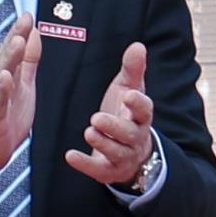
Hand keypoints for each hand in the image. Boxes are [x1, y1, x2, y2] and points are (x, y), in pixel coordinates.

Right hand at [0, 9, 49, 197]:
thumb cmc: (4, 119)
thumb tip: (33, 34)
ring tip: (16, 40)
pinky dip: (0, 90)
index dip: (20, 32)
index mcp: (6, 76)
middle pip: (5, 57)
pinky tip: (5, 77)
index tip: (28, 14)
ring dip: (8, 58)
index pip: (12, 51)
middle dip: (14, 37)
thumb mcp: (22, 86)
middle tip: (24, 19)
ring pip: (0, 75)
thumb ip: (27, 61)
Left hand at [59, 40, 158, 193]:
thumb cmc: (126, 115)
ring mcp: (123, 156)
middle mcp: (135, 138)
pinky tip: (70, 156)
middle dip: (115, 127)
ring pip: (117, 152)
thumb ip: (132, 70)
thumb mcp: (128, 90)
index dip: (138, 104)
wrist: (131, 153)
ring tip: (89, 131)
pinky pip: (98, 169)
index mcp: (140, 117)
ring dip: (103, 143)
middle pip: (130, 134)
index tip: (129, 95)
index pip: (145, 110)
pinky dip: (85, 164)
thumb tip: (138, 45)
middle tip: (97, 118)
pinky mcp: (108, 170)